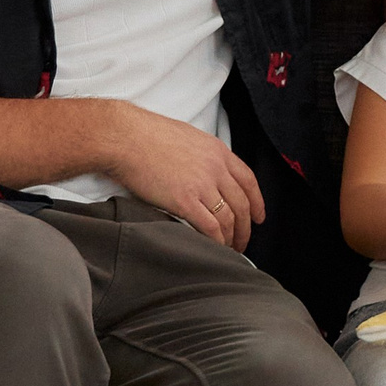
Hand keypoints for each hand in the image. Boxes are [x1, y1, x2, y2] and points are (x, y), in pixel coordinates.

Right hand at [103, 107, 266, 249]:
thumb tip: (206, 174)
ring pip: (229, 218)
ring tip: (229, 249)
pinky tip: (215, 247)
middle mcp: (216, 168)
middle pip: (242, 204)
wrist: (125, 138)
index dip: (257, 202)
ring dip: (232, 238)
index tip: (259, 216)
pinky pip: (210, 227)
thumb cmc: (147, 136)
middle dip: (246, 227)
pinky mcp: (185, 201)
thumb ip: (203, 157)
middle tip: (243, 240)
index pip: (248, 180)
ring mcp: (202, 185)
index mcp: (218, 151)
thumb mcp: (188, 139)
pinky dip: (216, 240)